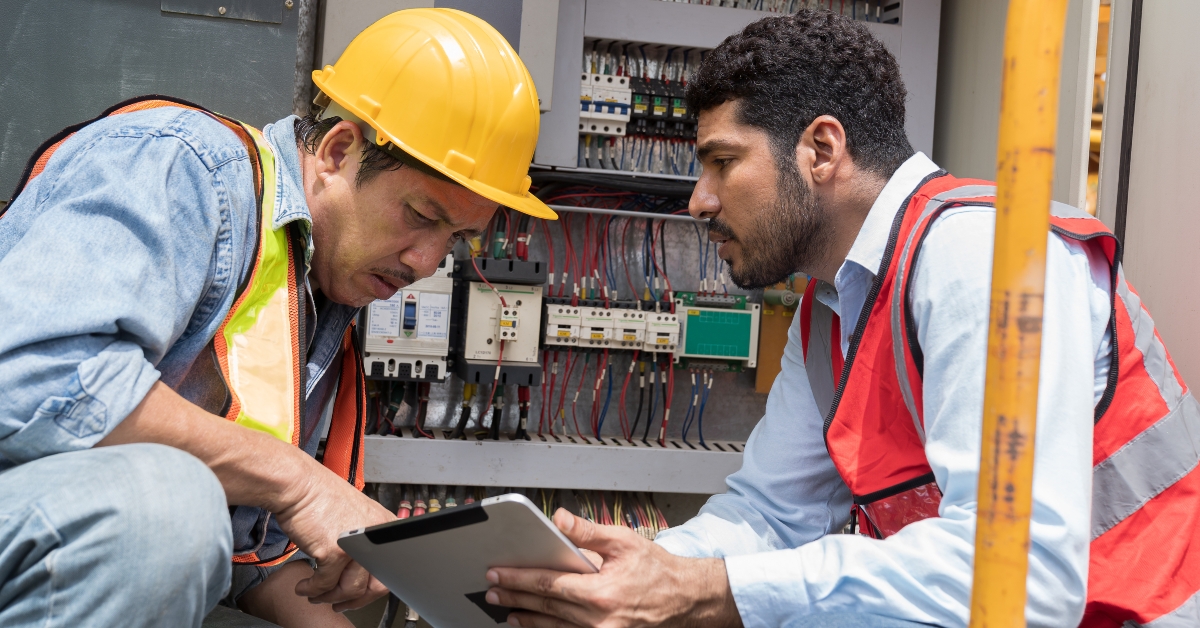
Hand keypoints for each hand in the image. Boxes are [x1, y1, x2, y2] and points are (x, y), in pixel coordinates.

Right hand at [98, 383, 395, 611]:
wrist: (252, 459)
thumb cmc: (267, 473)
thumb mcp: (299, 493)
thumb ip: (314, 511)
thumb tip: (319, 531)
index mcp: (353, 503)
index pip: (389, 539)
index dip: (381, 563)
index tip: (361, 577)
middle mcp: (357, 510)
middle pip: (386, 561)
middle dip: (361, 584)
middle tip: (333, 590)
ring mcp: (347, 521)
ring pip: (368, 574)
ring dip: (340, 589)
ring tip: (315, 586)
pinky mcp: (331, 533)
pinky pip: (343, 575)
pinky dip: (324, 588)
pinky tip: (306, 582)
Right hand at [272, 459, 395, 610]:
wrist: (299, 486)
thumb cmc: (321, 497)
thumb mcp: (355, 518)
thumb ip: (362, 543)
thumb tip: (359, 572)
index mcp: (384, 527)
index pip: (389, 570)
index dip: (372, 589)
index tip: (359, 596)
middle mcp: (374, 537)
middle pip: (374, 586)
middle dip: (354, 600)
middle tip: (339, 603)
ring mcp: (355, 546)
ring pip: (348, 589)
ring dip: (329, 597)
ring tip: (317, 594)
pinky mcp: (333, 552)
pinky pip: (324, 584)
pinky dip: (312, 590)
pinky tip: (305, 587)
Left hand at [485, 509, 741, 627]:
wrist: (686, 600)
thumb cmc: (657, 571)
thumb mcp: (624, 541)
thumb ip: (588, 532)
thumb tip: (559, 519)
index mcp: (601, 591)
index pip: (548, 584)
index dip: (518, 579)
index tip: (497, 574)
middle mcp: (599, 619)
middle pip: (545, 609)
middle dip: (515, 598)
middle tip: (492, 592)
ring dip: (527, 619)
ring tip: (507, 611)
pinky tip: (535, 624)